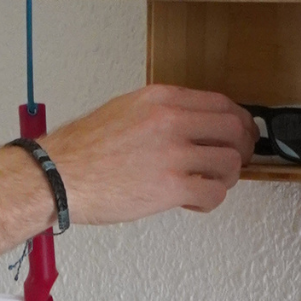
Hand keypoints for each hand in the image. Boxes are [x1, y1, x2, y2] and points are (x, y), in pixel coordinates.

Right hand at [42, 84, 255, 220]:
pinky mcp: (171, 187)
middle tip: (236, 160)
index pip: (221, 103)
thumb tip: (190, 124)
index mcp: (160, 99)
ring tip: (208, 183)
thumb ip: (160, 112)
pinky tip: (194, 201)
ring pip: (230, 163)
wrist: (58, 175)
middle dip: (242, 148)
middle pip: (234, 130)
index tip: (240, 133)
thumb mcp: (124, 110)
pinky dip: (210, 200)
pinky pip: (214, 193)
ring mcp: (172, 153)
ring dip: (225, 177)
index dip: (239, 122)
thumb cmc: (82, 149)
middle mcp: (171, 121)